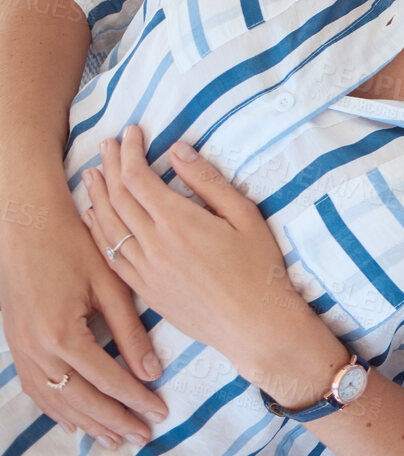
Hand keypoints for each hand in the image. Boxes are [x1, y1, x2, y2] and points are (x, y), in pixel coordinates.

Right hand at [0, 178, 165, 448]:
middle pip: (82, 399)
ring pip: (58, 400)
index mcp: (63, 334)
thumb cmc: (73, 247)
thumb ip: (130, 330)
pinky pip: (38, 389)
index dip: (135, 399)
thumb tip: (152, 371)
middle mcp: (39, 350)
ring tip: (116, 437)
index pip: (107, 379)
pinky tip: (75, 421)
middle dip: (115, 420)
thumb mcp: (109, 284)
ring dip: (88, 421)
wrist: (26, 228)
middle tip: (143, 435)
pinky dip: (59, 409)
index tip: (160, 413)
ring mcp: (23, 351)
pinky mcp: (17, 347)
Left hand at [81, 126, 331, 388]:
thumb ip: (209, 182)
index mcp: (178, 222)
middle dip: (110, 165)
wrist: (254, 324)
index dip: (130, 152)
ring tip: (92, 172)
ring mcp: (145, 269)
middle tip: (108, 143)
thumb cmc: (259, 267)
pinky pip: (109, 255)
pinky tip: (93, 218)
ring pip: (107, 226)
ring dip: (97, 195)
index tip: (132, 132)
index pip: (139, 178)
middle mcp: (154, 244)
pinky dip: (97, 232)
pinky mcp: (145, 289)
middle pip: (118, 197)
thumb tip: (178, 151)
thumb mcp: (245, 216)